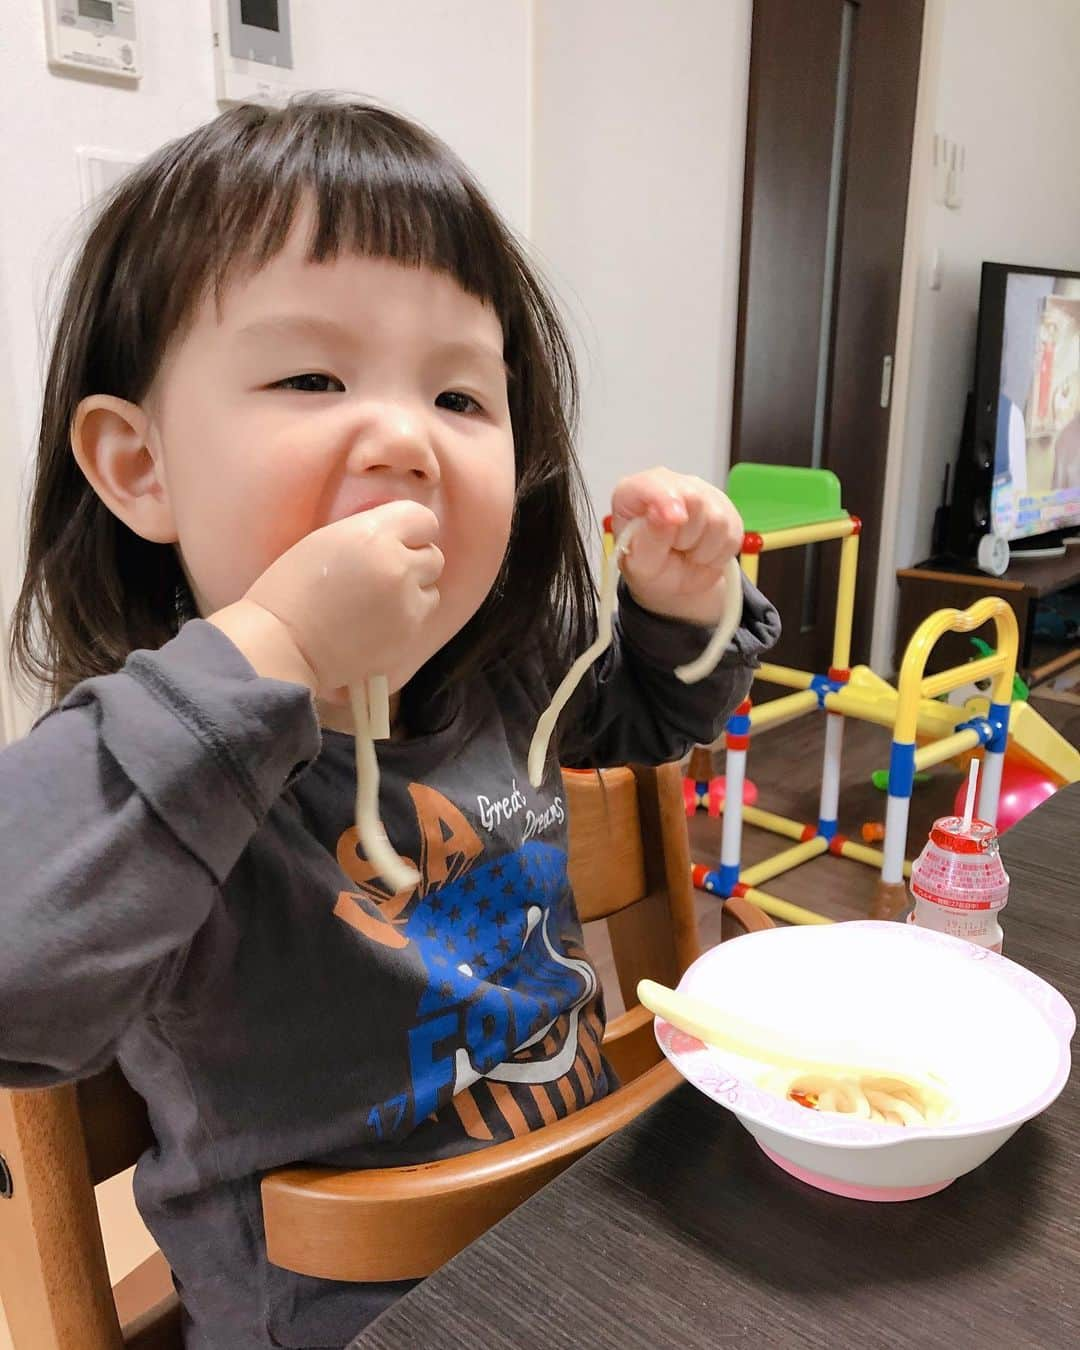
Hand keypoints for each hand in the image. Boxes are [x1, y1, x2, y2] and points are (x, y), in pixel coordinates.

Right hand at [210, 502, 442, 699]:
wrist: (281, 644)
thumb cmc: (289, 589)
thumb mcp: (326, 540)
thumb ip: (369, 533)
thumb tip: (396, 537)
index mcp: (373, 535)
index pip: (423, 520)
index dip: (411, 530)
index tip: (395, 540)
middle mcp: (398, 566)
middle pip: (433, 555)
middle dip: (413, 561)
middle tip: (382, 573)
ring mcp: (407, 605)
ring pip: (431, 589)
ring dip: (414, 591)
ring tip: (379, 601)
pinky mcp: (408, 637)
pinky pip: (421, 618)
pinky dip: (406, 618)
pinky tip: (376, 623)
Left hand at [611, 468, 742, 625]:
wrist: (675, 580)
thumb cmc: (650, 566)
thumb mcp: (640, 565)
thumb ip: (647, 541)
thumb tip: (659, 515)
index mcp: (635, 492)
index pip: (651, 483)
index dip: (664, 498)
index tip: (675, 519)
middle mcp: (670, 484)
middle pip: (694, 499)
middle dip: (685, 536)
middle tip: (672, 550)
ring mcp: (701, 493)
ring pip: (717, 520)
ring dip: (701, 549)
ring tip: (685, 552)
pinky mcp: (727, 511)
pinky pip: (732, 536)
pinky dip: (717, 555)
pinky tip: (701, 552)